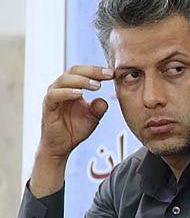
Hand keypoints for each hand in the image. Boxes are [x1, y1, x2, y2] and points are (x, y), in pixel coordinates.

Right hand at [30, 65, 113, 196]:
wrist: (61, 146)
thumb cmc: (75, 129)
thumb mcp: (93, 117)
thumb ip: (99, 107)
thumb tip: (104, 100)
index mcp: (72, 87)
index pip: (84, 72)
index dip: (99, 71)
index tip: (114, 73)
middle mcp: (61, 88)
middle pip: (75, 71)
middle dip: (93, 71)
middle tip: (108, 74)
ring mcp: (53, 96)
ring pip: (64, 80)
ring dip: (82, 81)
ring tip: (97, 85)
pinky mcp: (48, 106)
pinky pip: (55, 95)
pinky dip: (67, 92)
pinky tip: (79, 94)